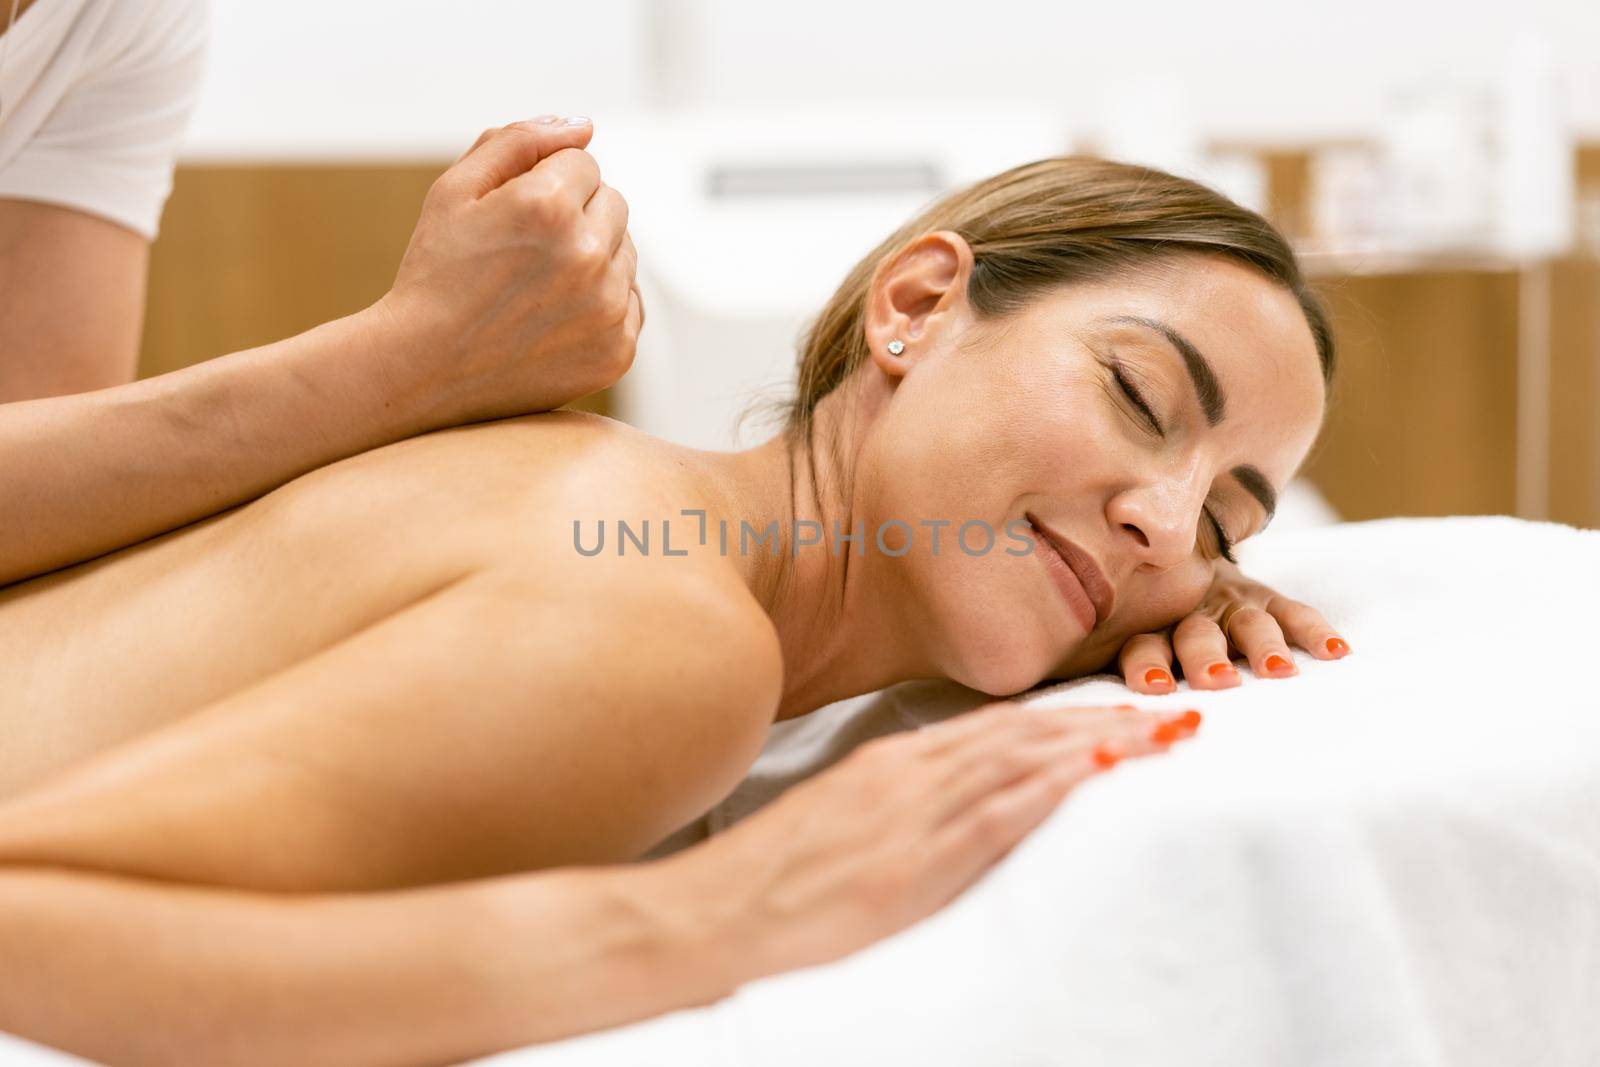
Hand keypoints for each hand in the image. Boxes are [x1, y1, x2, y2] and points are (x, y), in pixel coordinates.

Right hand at [369, 115, 641, 424]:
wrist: (422, 371)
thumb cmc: (435, 275)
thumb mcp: (456, 189)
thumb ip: (520, 139)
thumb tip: (584, 125)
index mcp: (550, 204)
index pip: (584, 162)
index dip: (544, 184)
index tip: (513, 219)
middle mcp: (587, 254)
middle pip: (613, 203)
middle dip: (576, 215)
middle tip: (524, 253)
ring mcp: (607, 307)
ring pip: (625, 252)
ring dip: (592, 258)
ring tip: (536, 287)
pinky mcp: (617, 350)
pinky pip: (630, 302)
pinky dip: (602, 304)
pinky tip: (554, 317)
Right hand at [643, 701, 1199, 986]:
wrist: (717, 910)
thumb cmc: (771, 877)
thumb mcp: (837, 819)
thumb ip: (893, 802)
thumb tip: (944, 796)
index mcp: (890, 764)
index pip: (996, 727)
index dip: (1066, 714)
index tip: (1120, 707)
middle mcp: (909, 775)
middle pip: (1026, 733)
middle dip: (1105, 717)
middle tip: (1174, 705)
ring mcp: (913, 814)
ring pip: (1025, 759)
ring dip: (1102, 740)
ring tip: (1166, 730)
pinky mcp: (914, 862)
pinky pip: (998, 813)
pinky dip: (1054, 786)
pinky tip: (1099, 769)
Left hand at [1116, 558, 1351, 693]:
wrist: (1175, 562)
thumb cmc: (1145, 625)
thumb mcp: (1119, 642)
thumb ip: (1103, 667)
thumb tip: (1083, 725)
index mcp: (1149, 629)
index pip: (1144, 646)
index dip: (1149, 665)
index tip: (1158, 688)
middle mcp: (1189, 612)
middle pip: (1196, 634)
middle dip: (1207, 657)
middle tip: (1218, 681)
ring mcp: (1231, 602)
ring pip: (1247, 623)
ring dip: (1263, 647)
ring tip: (1278, 672)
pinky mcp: (1266, 596)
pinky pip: (1293, 612)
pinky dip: (1314, 631)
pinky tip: (1336, 651)